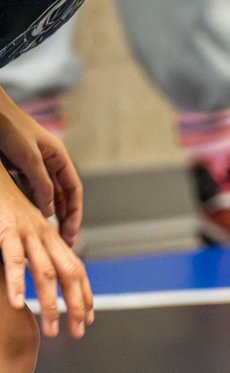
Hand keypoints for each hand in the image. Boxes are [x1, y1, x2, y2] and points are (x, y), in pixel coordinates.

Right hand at [0, 92, 91, 338]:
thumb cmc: (6, 206)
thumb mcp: (23, 231)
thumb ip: (33, 252)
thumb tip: (38, 276)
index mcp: (50, 235)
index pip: (76, 268)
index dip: (84, 292)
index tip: (89, 317)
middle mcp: (45, 234)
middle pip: (69, 273)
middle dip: (76, 304)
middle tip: (79, 332)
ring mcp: (27, 232)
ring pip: (44, 271)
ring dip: (49, 302)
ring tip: (51, 329)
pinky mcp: (6, 229)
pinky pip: (13, 258)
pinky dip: (16, 281)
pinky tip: (18, 304)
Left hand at [0, 97, 82, 245]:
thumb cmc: (11, 129)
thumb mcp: (29, 159)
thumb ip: (41, 184)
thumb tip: (51, 211)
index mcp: (59, 157)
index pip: (73, 190)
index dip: (75, 213)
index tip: (71, 234)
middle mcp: (49, 163)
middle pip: (62, 196)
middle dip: (64, 219)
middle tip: (63, 243)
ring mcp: (33, 167)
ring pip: (45, 196)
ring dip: (48, 215)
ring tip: (47, 236)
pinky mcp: (18, 169)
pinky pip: (28, 192)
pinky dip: (31, 206)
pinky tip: (27, 220)